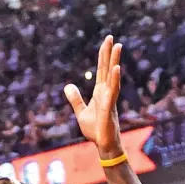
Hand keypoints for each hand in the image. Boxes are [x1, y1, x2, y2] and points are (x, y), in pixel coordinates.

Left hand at [65, 36, 122, 157]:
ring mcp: (109, 99)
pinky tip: (116, 69)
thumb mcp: (81, 112)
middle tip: (111, 37)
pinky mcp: (109, 108)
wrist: (103, 145)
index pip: (101, 70)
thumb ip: (75, 99)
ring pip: (112, 77)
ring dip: (115, 62)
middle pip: (108, 69)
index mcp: (100, 92)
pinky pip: (112, 91)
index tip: (107, 41)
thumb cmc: (95, 131)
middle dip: (109, 53)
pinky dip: (114, 80)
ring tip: (117, 47)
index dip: (103, 56)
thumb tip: (67, 86)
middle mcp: (106, 93)